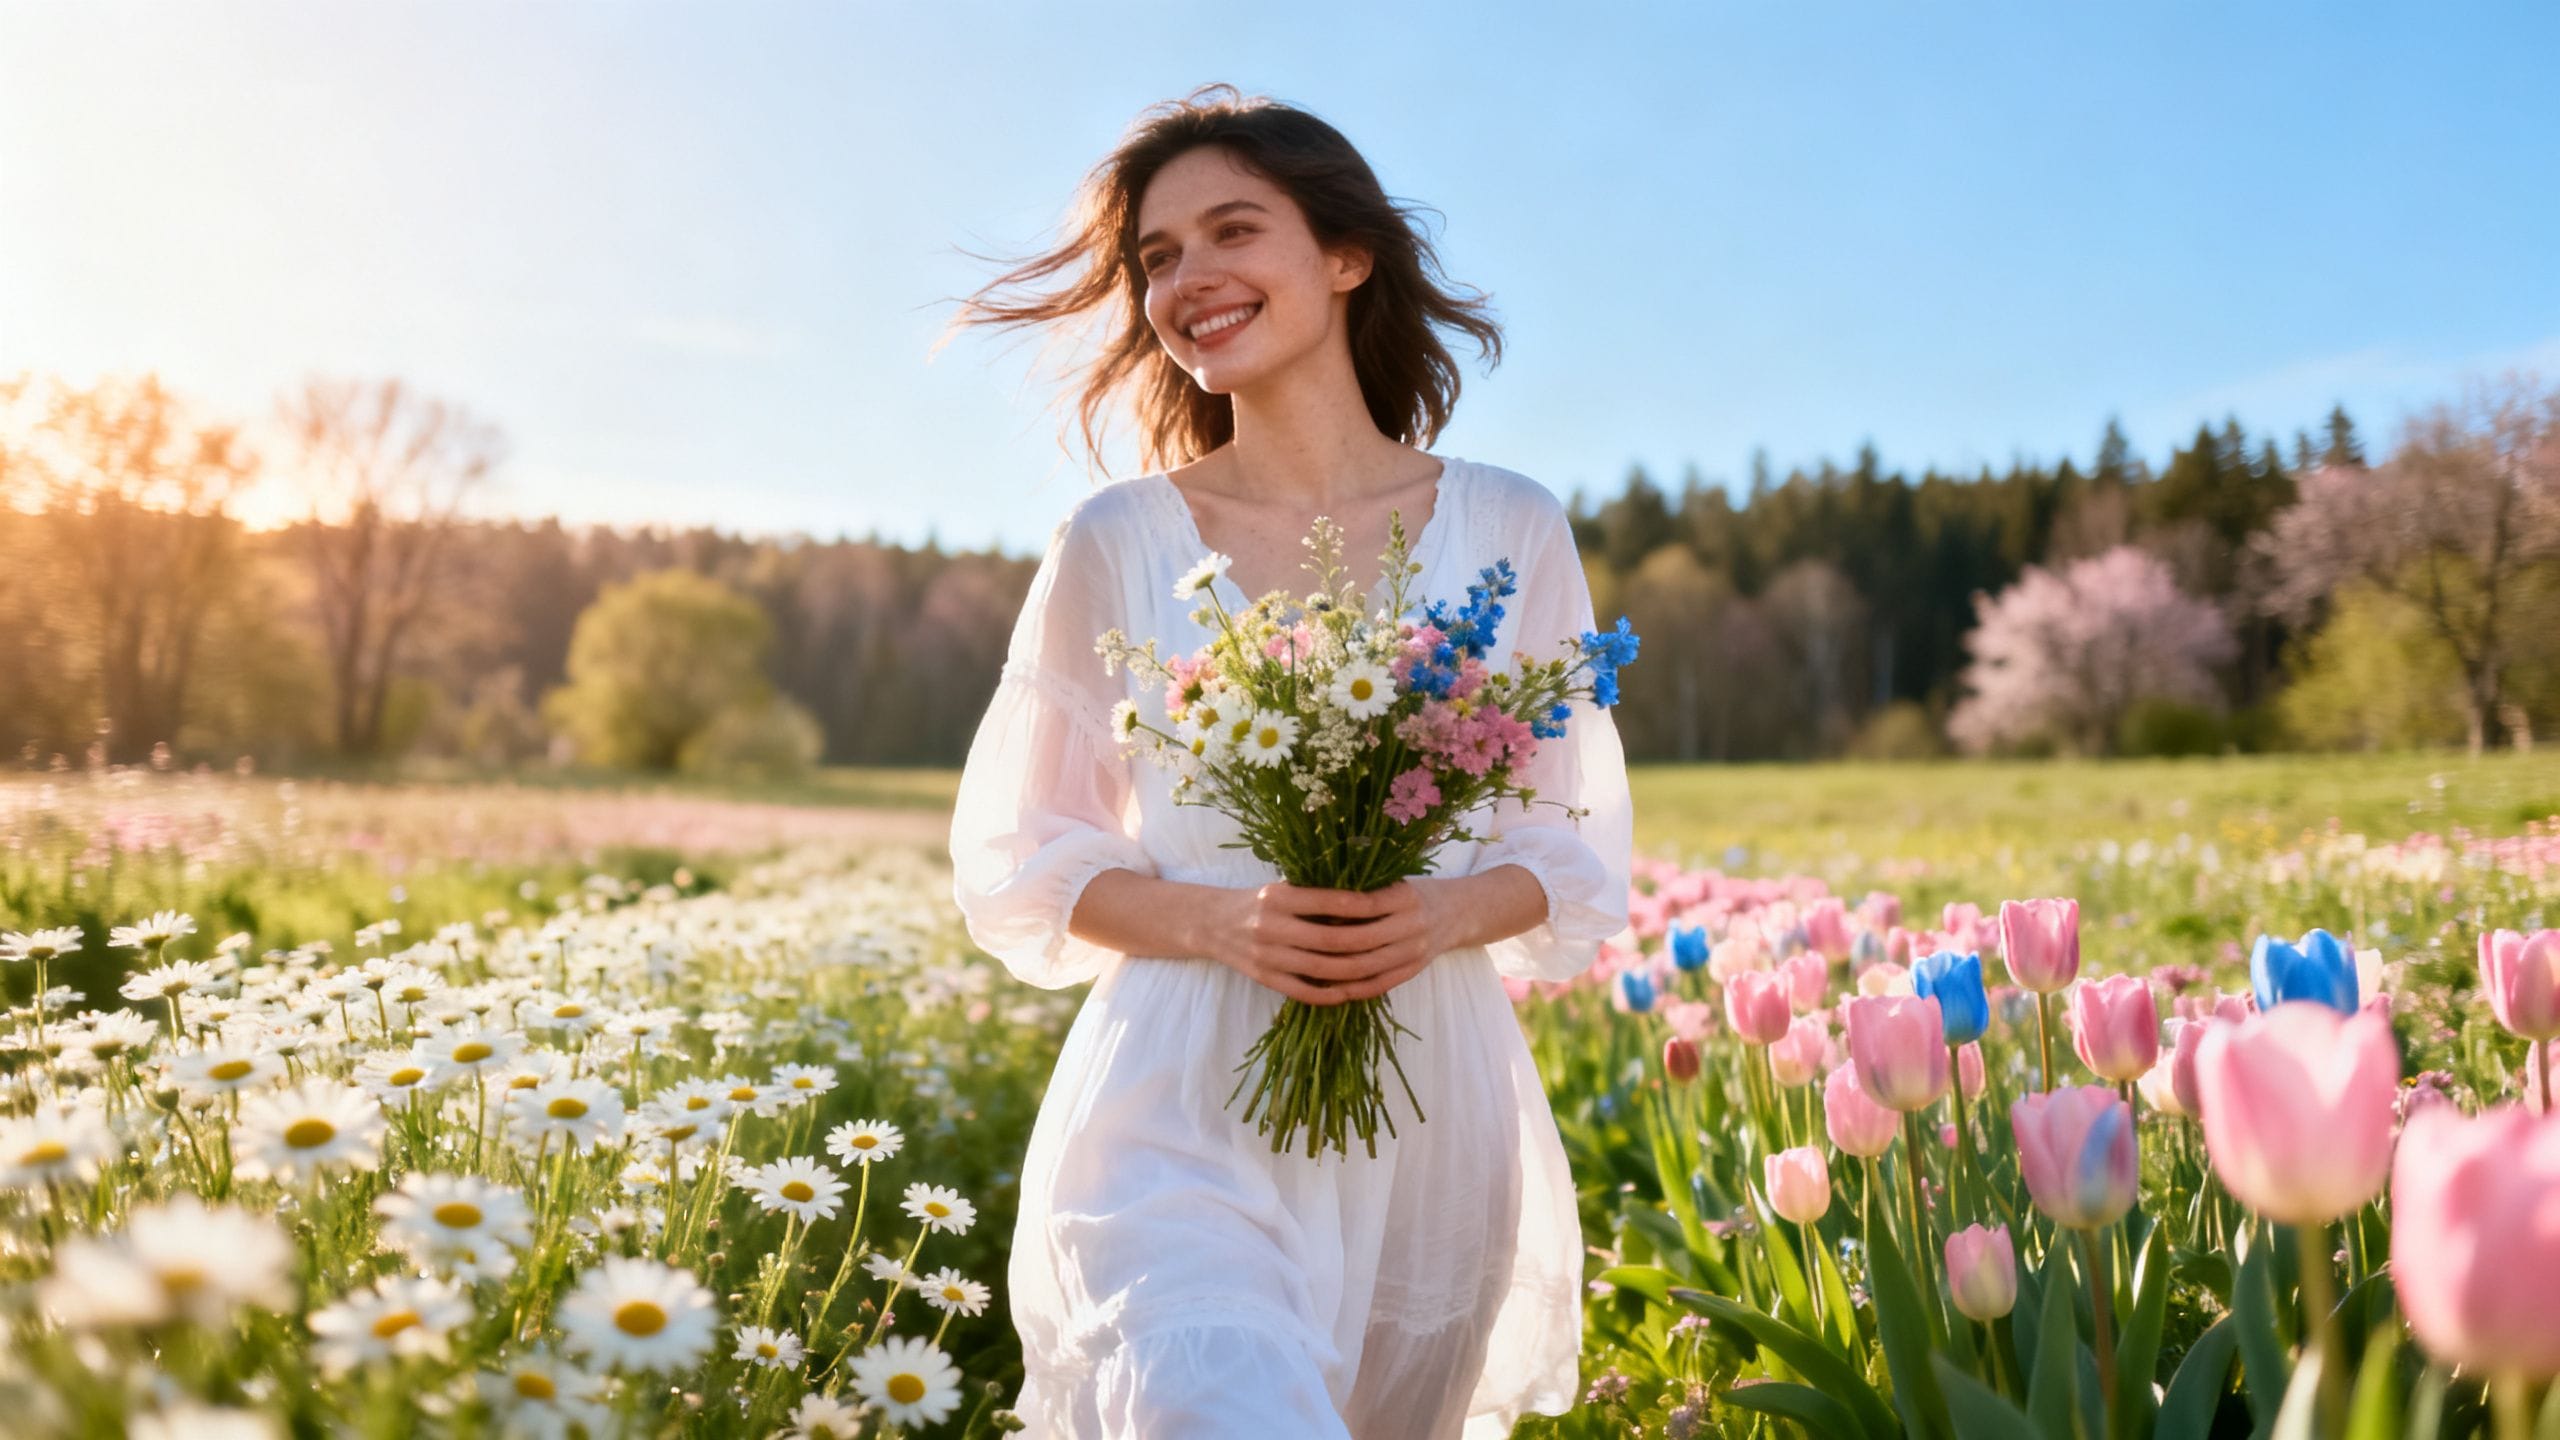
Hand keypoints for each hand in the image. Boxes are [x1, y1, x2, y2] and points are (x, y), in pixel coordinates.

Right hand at [1211, 879, 1457, 1005]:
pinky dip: (1329, 993)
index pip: (1327, 901)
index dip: (1359, 906)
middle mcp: (1270, 925)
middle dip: (1364, 943)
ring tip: (1379, 968)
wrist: (1213, 924)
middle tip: (1391, 942)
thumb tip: (1364, 895)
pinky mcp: (1264, 978)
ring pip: (1320, 968)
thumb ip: (1314, 893)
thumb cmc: (1258, 902)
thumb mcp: (1281, 888)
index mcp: (1277, 897)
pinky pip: (1303, 991)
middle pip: (1328, 940)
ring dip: (1354, 972)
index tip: (1385, 906)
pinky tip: (1350, 991)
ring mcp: (1266, 955)